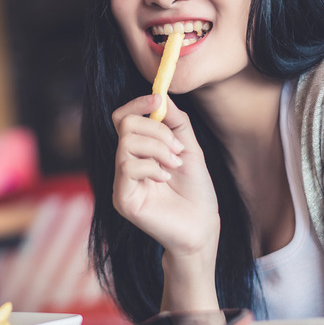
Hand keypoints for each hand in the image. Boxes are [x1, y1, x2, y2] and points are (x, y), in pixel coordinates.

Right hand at [111, 93, 219, 259]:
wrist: (202, 227)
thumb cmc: (196, 191)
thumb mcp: (189, 148)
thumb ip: (175, 122)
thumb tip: (161, 96)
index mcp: (138, 152)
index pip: (123, 118)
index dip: (138, 104)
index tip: (159, 101)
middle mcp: (124, 164)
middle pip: (124, 125)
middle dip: (157, 130)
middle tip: (178, 149)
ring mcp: (121, 182)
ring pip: (126, 143)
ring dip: (158, 148)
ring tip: (174, 164)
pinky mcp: (122, 199)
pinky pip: (128, 167)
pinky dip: (152, 167)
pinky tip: (165, 179)